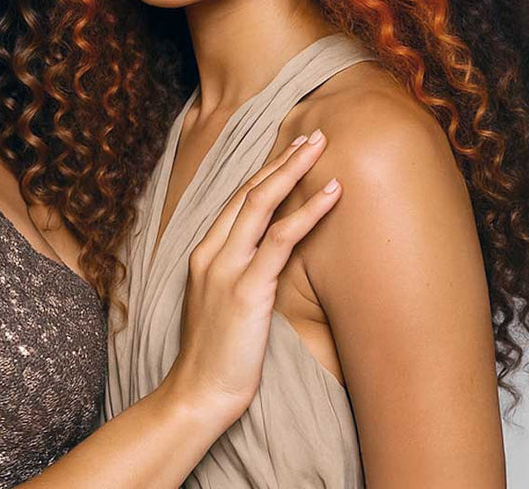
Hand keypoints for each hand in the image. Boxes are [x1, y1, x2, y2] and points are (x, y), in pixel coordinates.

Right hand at [165, 130, 338, 427]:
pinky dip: (307, 212)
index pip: (237, 198)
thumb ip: (240, 272)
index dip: (266, 171)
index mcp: (205, 252)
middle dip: (283, 159)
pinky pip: (279, 240)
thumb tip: (273, 255)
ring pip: (260, 203)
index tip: (292, 150)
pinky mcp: (246, 289)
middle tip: (314, 135)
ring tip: (322, 147)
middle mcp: (211, 251)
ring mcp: (226, 268)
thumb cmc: (218, 355)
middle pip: (248, 190)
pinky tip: (331, 194)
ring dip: (293, 170)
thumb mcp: (224, 303)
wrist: (197, 394)